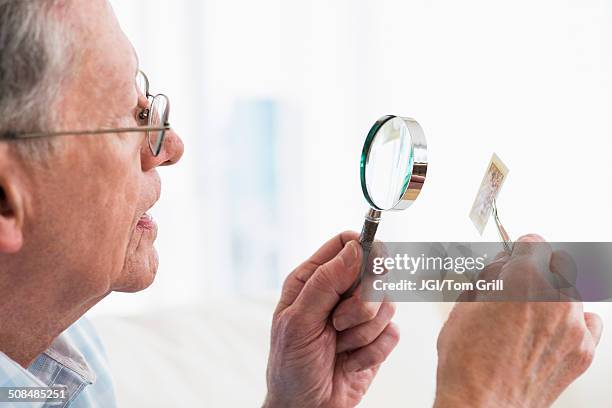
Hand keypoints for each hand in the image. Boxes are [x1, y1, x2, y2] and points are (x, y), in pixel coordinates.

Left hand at [264, 231, 398, 407]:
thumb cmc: (292, 366)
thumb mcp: (299, 321)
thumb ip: (325, 282)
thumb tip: (355, 248)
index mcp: (313, 279)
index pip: (346, 244)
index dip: (363, 252)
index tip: (368, 269)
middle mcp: (338, 292)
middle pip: (375, 270)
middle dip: (361, 302)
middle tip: (339, 321)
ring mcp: (360, 315)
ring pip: (387, 303)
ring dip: (362, 332)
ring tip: (339, 345)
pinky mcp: (376, 338)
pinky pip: (392, 332)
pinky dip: (371, 352)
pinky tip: (350, 361)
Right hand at [434, 234, 602, 407]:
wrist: (481, 403)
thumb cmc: (467, 360)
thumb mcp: (464, 304)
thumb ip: (490, 278)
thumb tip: (500, 268)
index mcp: (524, 278)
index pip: (533, 243)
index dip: (517, 250)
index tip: (514, 257)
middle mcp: (556, 297)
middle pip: (557, 264)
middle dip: (536, 270)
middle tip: (516, 287)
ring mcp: (573, 325)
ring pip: (570, 292)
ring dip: (552, 296)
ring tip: (526, 318)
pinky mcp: (583, 351)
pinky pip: (588, 321)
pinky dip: (572, 322)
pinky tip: (549, 330)